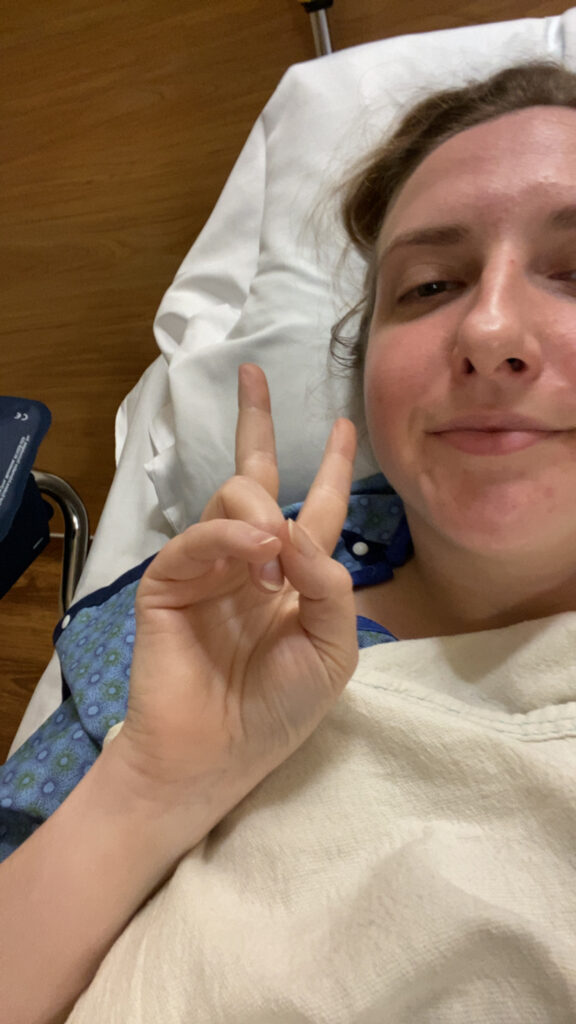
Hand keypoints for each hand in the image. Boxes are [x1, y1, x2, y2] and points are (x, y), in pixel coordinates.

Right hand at [112, 364, 357, 836]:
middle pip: (257, 475)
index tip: (341, 421)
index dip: (330, 465)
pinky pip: (198, 538)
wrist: (216, 755)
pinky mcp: (170, 580)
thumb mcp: (333, 649)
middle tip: (255, 374)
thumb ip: (328, 583)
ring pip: (233, 497)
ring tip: (272, 559)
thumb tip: (291, 527)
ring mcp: (210, 567)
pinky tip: (253, 554)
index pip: (317, 507)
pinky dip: (227, 538)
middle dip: (257, 423)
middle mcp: (253, 561)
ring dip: (260, 512)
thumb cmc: (279, 708)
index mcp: (295, 577)